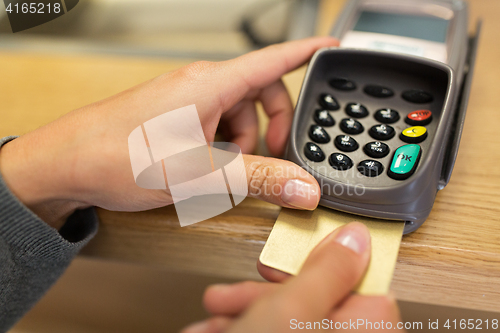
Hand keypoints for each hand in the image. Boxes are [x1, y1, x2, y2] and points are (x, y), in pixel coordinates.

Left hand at [0, 37, 337, 228]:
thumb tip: (302, 185)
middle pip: (260, 94)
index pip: (273, 60)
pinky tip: (208, 169)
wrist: (67, 163)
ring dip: (245, 143)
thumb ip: (256, 179)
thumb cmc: (118, 156)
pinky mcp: (175, 116)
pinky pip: (215, 123)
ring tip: (227, 171)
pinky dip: (223, 146)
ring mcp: (186, 100)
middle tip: (273, 159)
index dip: (308, 52)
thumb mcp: (198, 174)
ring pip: (238, 113)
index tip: (335, 47)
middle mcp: (200, 85)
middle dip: (274, 127)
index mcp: (211, 84)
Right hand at [183, 223, 403, 332]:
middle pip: (317, 305)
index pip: (369, 290)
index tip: (293, 266)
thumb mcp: (288, 311)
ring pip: (285, 321)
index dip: (325, 272)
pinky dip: (239, 330)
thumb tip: (357, 239)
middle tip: (238, 297)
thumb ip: (327, 271)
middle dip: (266, 298)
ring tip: (216, 323)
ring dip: (244, 316)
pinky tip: (212, 332)